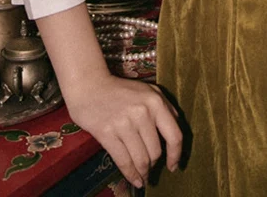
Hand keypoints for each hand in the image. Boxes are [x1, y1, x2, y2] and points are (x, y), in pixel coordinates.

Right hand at [65, 73, 182, 188]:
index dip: (176, 155)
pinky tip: (135, 180)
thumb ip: (165, 107)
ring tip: (143, 177)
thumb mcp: (148, 91)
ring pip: (141, 159)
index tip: (173, 166)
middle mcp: (142, 113)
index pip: (174, 135)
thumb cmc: (120, 90)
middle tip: (150, 169)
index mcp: (156, 102)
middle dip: (154, 165)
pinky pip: (124, 161)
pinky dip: (131, 175)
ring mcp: (124, 123)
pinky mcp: (107, 133)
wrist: (90, 86)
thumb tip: (176, 127)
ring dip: (144, 173)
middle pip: (156, 152)